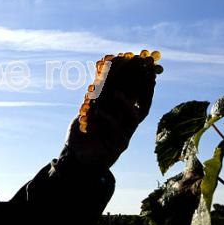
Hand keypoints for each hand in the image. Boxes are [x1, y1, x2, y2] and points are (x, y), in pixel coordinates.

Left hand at [64, 56, 156, 170]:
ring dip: (126, 104)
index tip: (147, 69)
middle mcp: (127, 124)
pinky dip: (108, 120)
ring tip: (115, 93)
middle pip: (143, 107)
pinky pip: (118, 132)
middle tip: (144, 75)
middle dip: (146, 91)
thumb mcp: (89, 109)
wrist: (76, 155)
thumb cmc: (84, 130)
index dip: (144, 85)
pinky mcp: (118, 147)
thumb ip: (98, 94)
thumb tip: (102, 70)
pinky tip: (98, 112)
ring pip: (134, 118)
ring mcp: (125, 135)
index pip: (138, 98)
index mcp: (122, 114)